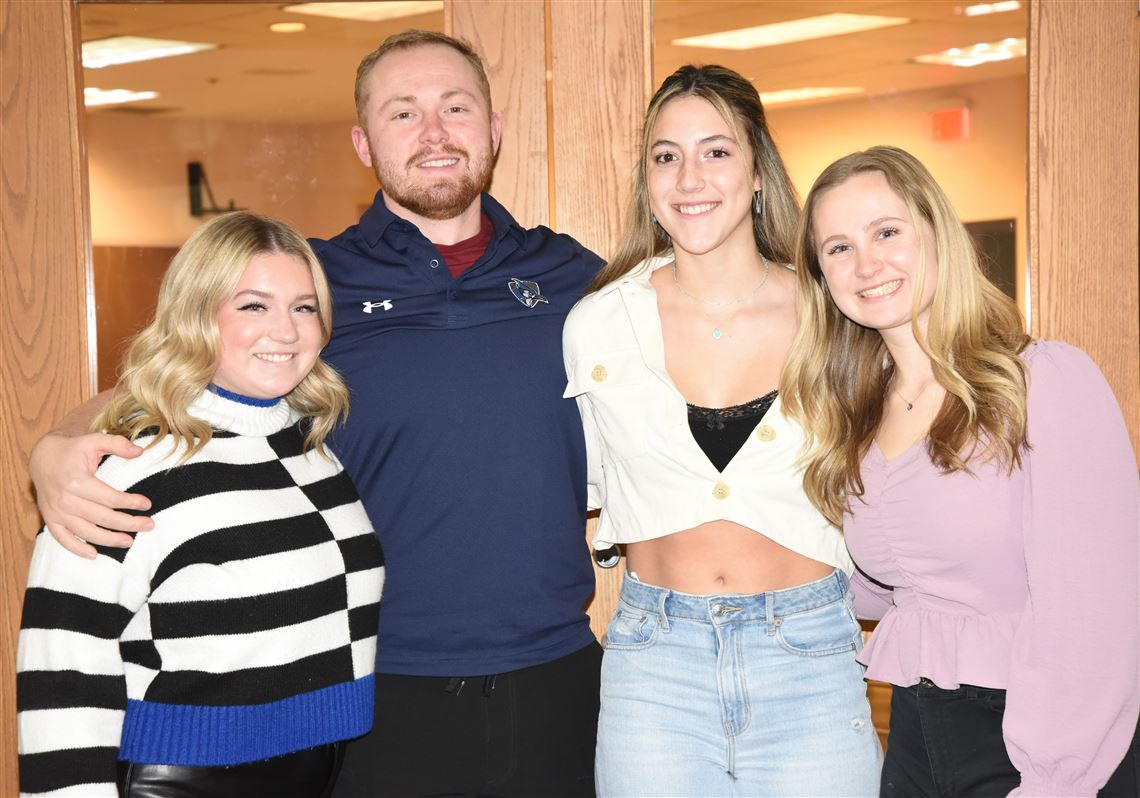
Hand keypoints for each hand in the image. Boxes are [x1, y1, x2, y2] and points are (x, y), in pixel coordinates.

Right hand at [29, 432, 153, 557]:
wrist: (42, 458)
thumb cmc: (72, 449)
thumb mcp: (93, 440)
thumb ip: (117, 444)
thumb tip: (140, 451)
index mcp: (77, 481)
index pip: (110, 498)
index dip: (131, 503)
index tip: (147, 504)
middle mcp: (65, 500)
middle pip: (102, 518)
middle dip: (128, 523)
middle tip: (149, 525)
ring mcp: (56, 512)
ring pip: (86, 532)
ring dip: (109, 539)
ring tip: (130, 541)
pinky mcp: (50, 519)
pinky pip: (62, 539)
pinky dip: (77, 549)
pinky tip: (94, 554)